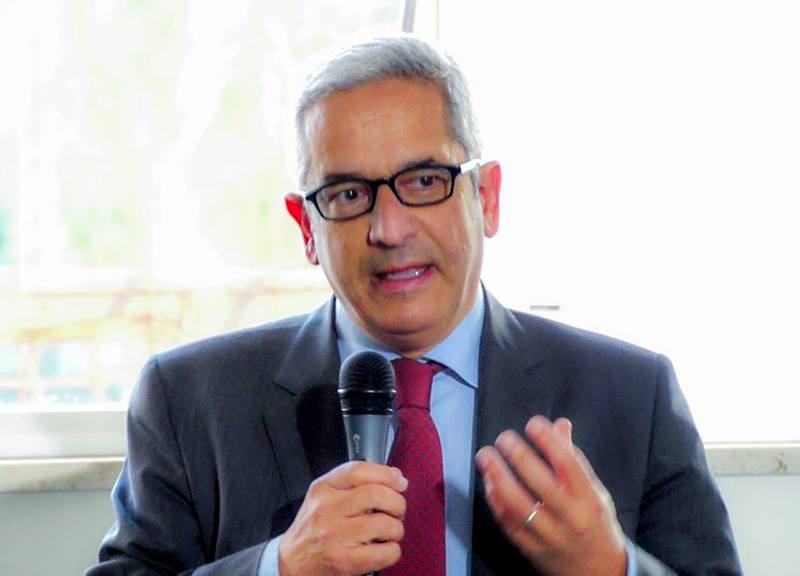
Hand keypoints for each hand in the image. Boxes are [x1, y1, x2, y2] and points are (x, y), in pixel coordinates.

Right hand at [279, 461, 406, 575]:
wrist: (292, 562)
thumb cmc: (314, 529)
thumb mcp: (325, 496)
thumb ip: (357, 483)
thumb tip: (395, 475)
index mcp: (323, 488)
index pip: (358, 470)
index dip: (386, 474)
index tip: (399, 482)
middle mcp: (327, 509)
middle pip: (376, 494)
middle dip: (397, 503)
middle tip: (397, 511)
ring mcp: (334, 536)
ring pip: (384, 523)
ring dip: (397, 529)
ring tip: (391, 532)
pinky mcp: (343, 561)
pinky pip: (383, 553)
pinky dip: (393, 551)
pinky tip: (385, 549)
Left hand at [476, 416, 626, 575]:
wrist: (600, 572)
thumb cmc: (595, 522)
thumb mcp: (594, 490)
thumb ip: (574, 458)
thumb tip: (559, 424)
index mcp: (589, 499)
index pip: (569, 465)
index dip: (548, 441)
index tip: (532, 424)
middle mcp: (570, 518)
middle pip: (541, 484)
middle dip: (519, 456)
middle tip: (503, 438)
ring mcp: (549, 536)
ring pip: (519, 506)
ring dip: (498, 477)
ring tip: (485, 456)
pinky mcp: (531, 549)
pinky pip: (508, 523)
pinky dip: (495, 501)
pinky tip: (489, 483)